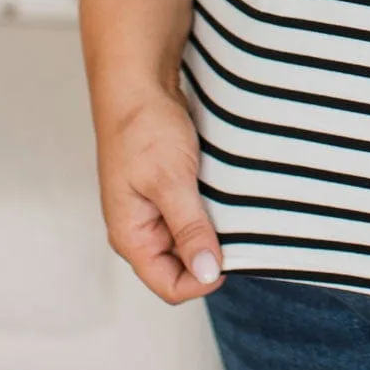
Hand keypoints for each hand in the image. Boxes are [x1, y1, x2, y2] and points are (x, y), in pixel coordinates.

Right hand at [93, 83, 224, 303]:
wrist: (138, 83)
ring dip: (213, 229)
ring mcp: (153, 209)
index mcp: (131, 236)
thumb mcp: (171, 180)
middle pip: (182, 266)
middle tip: (238, 229)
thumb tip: (208, 273)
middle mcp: (140, 229)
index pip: (170, 286)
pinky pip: (193, 214)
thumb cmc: (144, 128)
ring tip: (234, 208)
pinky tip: (228, 194)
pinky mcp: (168, 190)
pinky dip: (212, 209)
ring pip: (191, 239)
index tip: (235, 255)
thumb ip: (189, 228)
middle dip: (210, 254)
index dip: (204, 279)